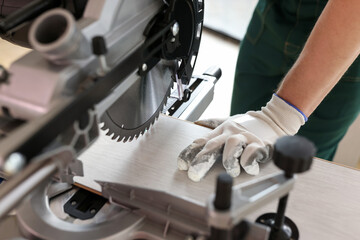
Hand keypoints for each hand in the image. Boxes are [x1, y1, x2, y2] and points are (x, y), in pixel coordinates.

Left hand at [177, 94, 305, 181]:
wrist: (272, 119)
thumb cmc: (247, 124)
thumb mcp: (227, 123)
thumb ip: (212, 126)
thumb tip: (197, 125)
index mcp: (222, 130)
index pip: (203, 140)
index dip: (191, 152)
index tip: (182, 164)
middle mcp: (231, 133)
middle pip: (213, 144)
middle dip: (202, 159)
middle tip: (194, 173)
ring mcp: (246, 138)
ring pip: (232, 143)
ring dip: (228, 158)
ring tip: (230, 169)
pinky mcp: (260, 144)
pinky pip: (253, 151)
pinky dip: (249, 159)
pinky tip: (247, 167)